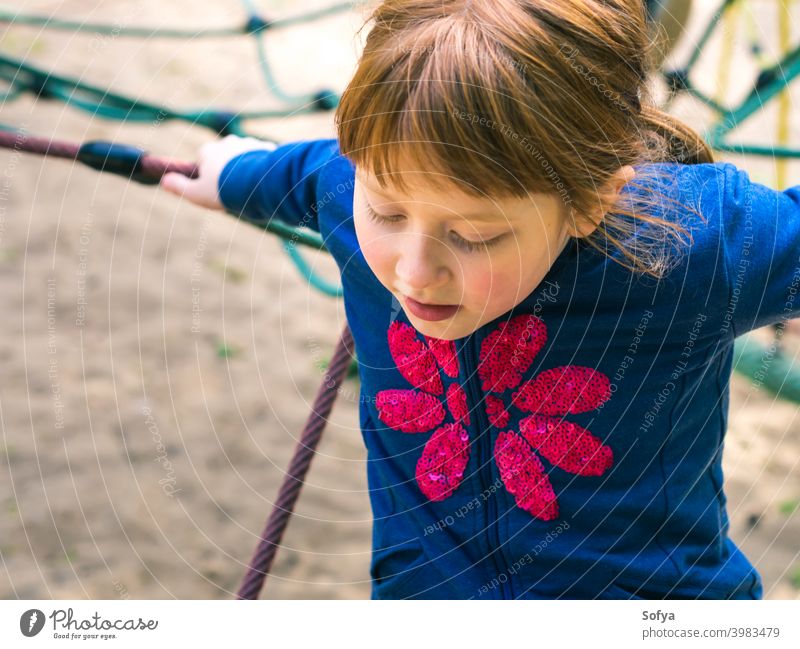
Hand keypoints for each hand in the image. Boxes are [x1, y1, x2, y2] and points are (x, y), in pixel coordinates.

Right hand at [160, 134, 276, 208]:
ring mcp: (248, 143)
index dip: (209, 175)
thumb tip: (164, 181)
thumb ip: (179, 186)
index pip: (204, 159)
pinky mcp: (266, 147)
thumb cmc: (223, 189)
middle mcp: (227, 142)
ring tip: (251, 186)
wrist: (257, 184)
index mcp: (208, 150)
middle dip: (229, 169)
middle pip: (226, 156)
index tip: (215, 188)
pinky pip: (264, 157)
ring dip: (247, 168)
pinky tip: (266, 180)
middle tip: (234, 189)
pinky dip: (264, 167)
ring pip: (245, 156)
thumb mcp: (196, 193)